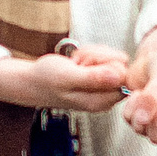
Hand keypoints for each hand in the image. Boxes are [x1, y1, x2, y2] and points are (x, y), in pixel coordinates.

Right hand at [0, 46, 127, 112]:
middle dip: (98, 57)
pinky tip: (77, 62)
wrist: (34, 81)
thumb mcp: (68, 77)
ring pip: (113, 58)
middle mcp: (106, 96)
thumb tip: (118, 77)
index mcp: (101, 101)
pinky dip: (90, 54)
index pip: (122, 75)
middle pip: (120, 64)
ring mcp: (104, 86)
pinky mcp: (100, 77)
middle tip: (78, 64)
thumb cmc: (46, 80)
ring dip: (92, 54)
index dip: (105, 63)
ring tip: (75, 64)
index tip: (85, 65)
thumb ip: (93, 78)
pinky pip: (105, 57)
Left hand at [122, 20, 156, 151]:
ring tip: (146, 91)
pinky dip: (130, 108)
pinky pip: (130, 121)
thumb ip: (153, 99)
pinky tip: (138, 93)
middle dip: (153, 117)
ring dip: (140, 111)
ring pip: (143, 131)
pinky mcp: (141, 115)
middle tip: (156, 96)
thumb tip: (140, 120)